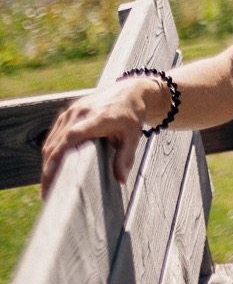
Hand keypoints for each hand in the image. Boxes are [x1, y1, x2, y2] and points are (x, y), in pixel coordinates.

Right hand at [39, 77, 158, 196]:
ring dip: (47, 162)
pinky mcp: (67, 113)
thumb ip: (126, 157)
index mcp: (98, 117)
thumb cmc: (132, 116)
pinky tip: (50, 168)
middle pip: (57, 142)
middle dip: (49, 168)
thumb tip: (121, 180)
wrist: (129, 91)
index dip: (59, 154)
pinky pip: (53, 135)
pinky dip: (50, 152)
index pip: (73, 136)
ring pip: (52, 140)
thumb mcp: (134, 135)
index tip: (50, 174)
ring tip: (48, 185)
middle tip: (48, 192)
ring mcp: (71, 111)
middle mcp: (81, 112)